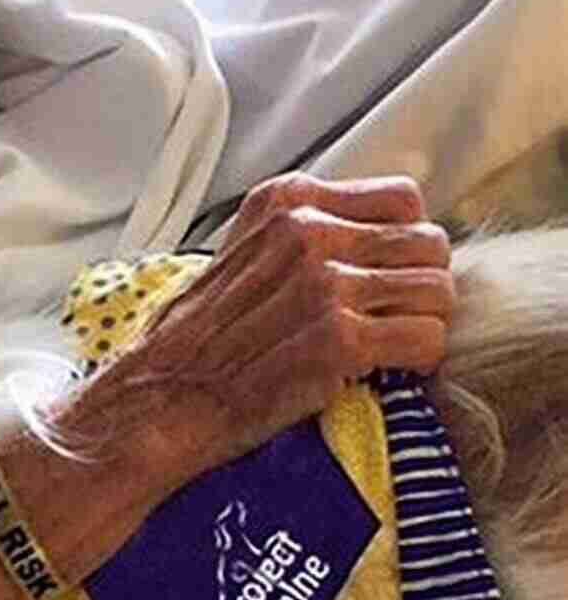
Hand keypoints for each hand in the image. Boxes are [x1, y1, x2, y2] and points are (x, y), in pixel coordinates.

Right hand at [86, 173, 454, 471]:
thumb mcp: (237, 256)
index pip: (402, 199)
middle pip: (427, 243)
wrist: (160, 400)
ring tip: (394, 348)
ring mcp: (326, 285)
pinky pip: (426, 338)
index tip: (384, 276)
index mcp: (286, 204)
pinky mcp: (339, 340)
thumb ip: (294, 237)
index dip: (403, 243)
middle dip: (420, 285)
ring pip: (438, 290)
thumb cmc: (193, 342)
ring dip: (424, 324)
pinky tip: (389, 371)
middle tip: (394, 319)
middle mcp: (309, 233)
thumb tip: (364, 241)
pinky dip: (419, 360)